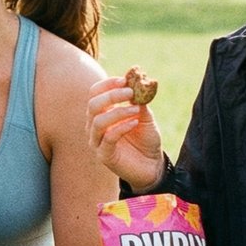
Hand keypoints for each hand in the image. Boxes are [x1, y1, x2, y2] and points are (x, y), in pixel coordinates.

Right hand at [87, 75, 164, 189]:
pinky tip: (135, 123)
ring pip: (98, 121)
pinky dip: (121, 127)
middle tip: (130, 92)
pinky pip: (108, 138)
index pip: (95, 94)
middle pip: (93, 105)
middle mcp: (94, 126)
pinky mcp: (103, 155)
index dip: (107, 84)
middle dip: (112, 95)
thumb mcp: (144, 116)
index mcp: (102, 113)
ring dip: (118, 112)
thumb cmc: (146, 140)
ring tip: (136, 109)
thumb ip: (138, 101)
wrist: (152, 165)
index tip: (124, 79)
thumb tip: (137, 82)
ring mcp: (97, 141)